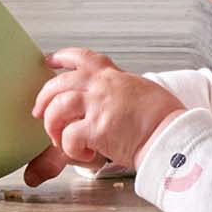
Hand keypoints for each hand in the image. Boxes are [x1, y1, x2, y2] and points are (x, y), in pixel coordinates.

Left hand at [24, 50, 183, 185]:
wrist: (172, 133)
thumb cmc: (164, 117)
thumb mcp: (140, 90)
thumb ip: (120, 90)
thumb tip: (112, 99)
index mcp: (111, 76)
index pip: (81, 57)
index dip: (60, 58)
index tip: (48, 60)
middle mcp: (100, 86)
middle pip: (57, 84)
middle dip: (43, 99)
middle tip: (39, 113)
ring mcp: (97, 106)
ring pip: (56, 108)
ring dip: (52, 126)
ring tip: (60, 139)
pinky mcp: (97, 129)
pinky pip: (69, 138)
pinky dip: (71, 149)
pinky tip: (85, 153)